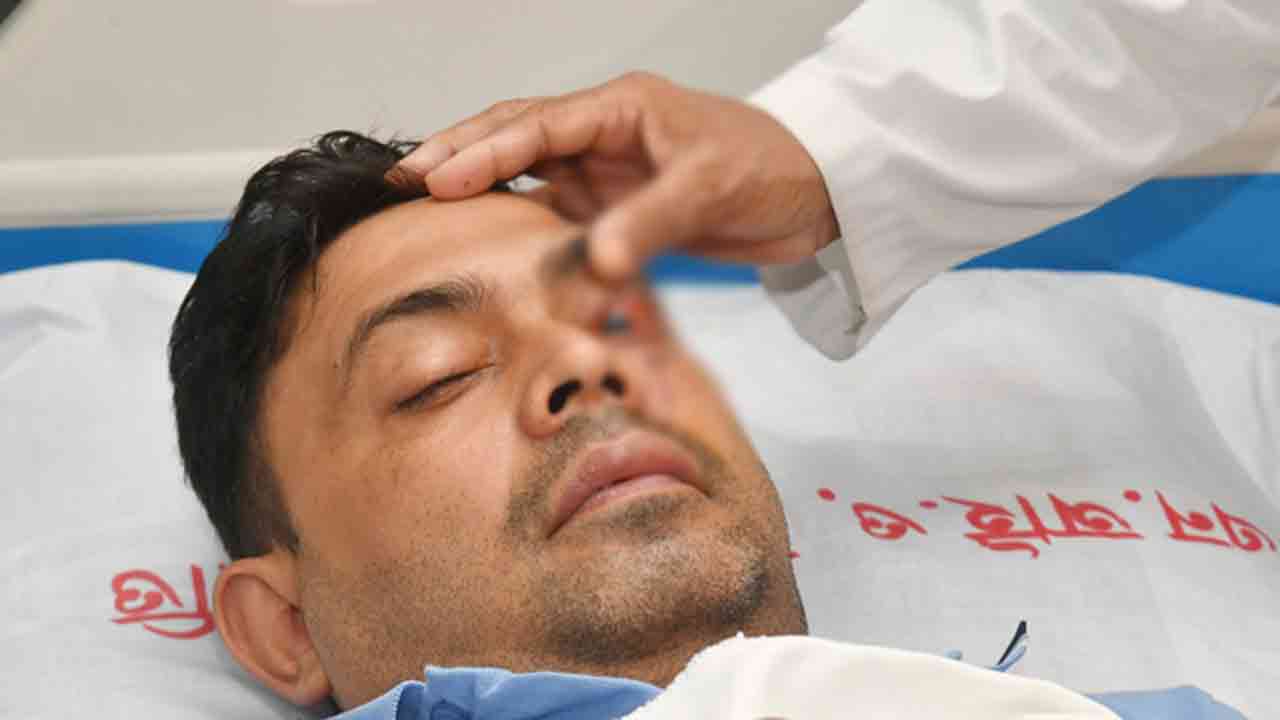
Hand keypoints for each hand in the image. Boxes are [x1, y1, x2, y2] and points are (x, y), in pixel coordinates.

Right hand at [394, 72, 839, 281]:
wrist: (814, 195)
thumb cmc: (770, 166)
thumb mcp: (710, 186)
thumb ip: (651, 221)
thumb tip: (595, 260)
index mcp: (619, 109)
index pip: (534, 125)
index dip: (481, 151)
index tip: (434, 180)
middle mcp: (602, 138)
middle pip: (513, 141)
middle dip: (457, 159)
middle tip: (397, 182)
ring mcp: (606, 177)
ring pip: (528, 183)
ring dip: (481, 198)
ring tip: (422, 219)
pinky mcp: (618, 213)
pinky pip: (557, 222)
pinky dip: (523, 236)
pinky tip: (489, 253)